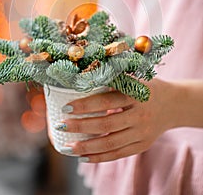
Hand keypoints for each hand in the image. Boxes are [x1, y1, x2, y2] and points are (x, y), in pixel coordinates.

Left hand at [57, 79, 178, 162]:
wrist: (174, 104)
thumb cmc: (147, 87)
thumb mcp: (134, 78)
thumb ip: (112, 80)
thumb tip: (81, 80)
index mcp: (136, 94)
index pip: (106, 101)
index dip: (85, 105)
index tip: (66, 108)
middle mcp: (140, 115)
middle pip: (106, 124)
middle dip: (81, 127)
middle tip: (62, 127)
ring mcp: (142, 133)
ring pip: (111, 143)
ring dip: (87, 147)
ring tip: (69, 147)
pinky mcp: (143, 145)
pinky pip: (119, 154)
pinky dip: (101, 157)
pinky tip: (85, 157)